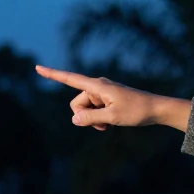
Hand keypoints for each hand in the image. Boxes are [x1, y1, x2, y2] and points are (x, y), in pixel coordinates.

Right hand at [34, 65, 167, 130]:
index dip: (53, 74)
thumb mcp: (112, 118)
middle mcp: (98, 86)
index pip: (70, 78)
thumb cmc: (137, 111)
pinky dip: (98, 118)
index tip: (37, 68)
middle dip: (83, 116)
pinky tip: (110, 124)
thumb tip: (74, 120)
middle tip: (102, 124)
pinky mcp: (108, 99)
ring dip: (93, 119)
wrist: (156, 109)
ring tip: (109, 125)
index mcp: (97, 86)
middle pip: (77, 103)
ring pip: (85, 108)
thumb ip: (91, 118)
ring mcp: (103, 93)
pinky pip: (94, 110)